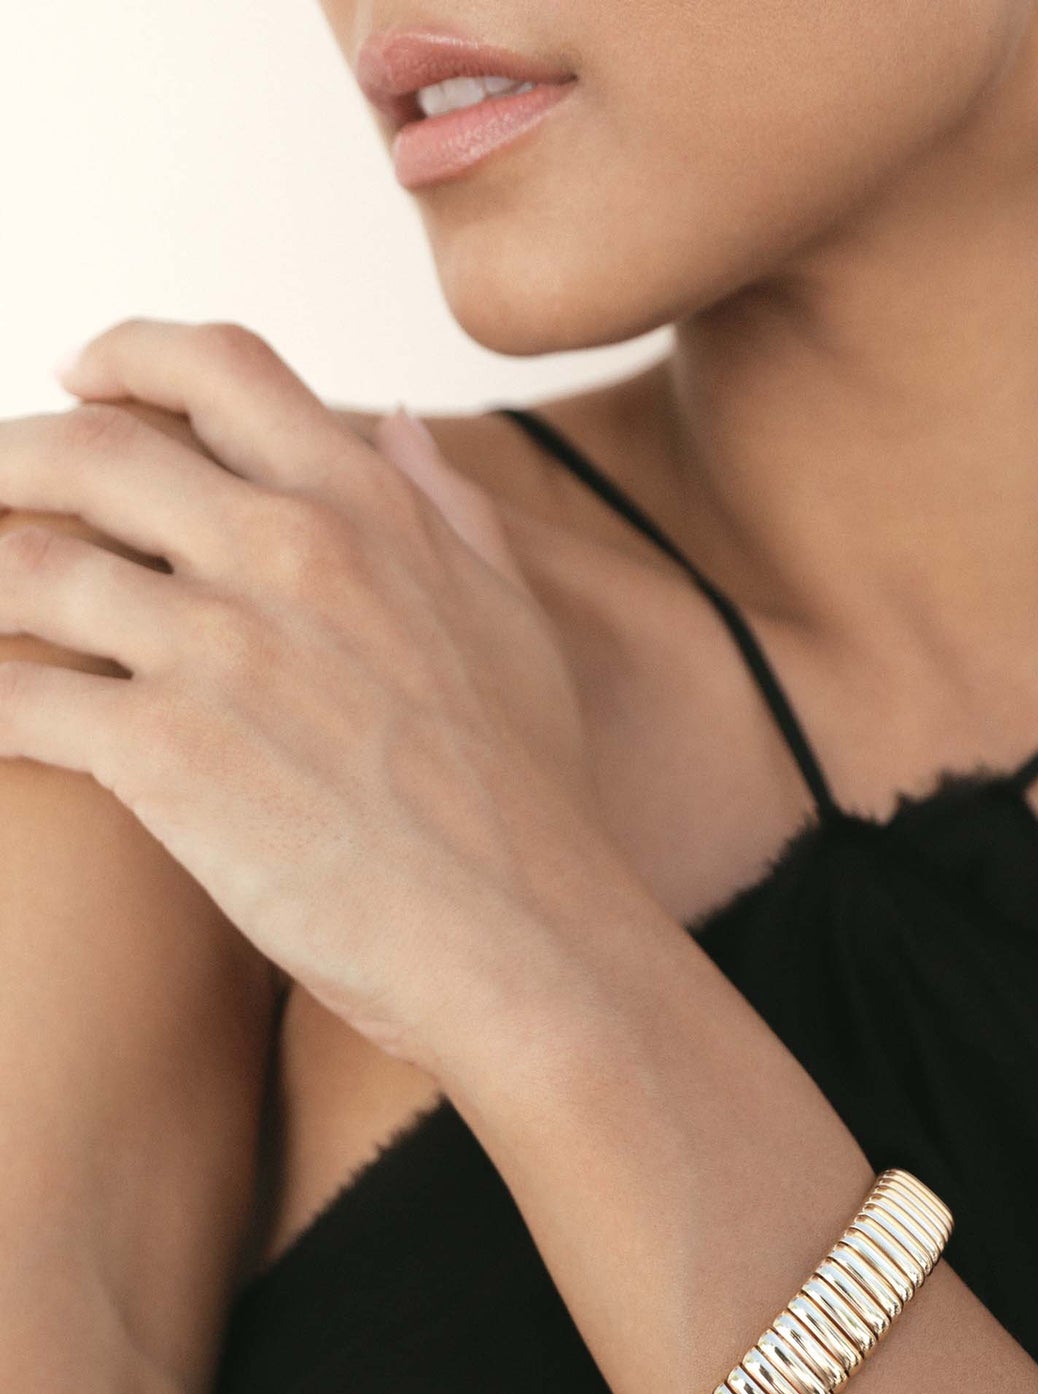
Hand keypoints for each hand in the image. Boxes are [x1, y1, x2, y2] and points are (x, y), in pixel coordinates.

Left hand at [0, 318, 599, 1068]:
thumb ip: (449, 512)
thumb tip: (399, 422)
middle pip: (91, 448)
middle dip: (9, 459)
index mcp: (369, 511)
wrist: (525, 942)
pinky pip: (14, 699)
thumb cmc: (532, 806)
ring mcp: (222, 649)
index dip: (129, 352)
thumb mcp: (514, 625)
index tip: (81, 374)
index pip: (220, 366)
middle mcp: (289, 553)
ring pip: (27, 564)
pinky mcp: (166, 753)